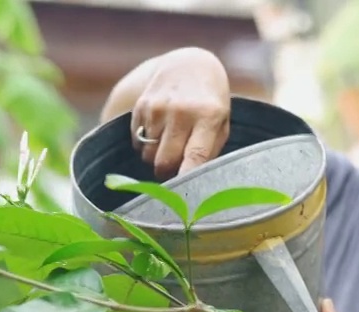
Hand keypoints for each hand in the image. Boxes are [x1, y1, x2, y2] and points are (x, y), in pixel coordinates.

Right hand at [132, 48, 231, 179]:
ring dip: (157, 159)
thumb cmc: (211, 105)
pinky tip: (160, 132)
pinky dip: (146, 145)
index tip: (184, 198)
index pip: (195, 157)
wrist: (189, 65)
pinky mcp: (142, 106)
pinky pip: (138, 142)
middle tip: (176, 171)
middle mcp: (182, 112)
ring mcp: (158, 108)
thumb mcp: (220, 124)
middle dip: (168, 174)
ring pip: (148, 156)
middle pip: (165, 162)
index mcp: (208, 117)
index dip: (187, 180)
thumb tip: (192, 185)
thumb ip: (209, 153)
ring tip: (170, 145)